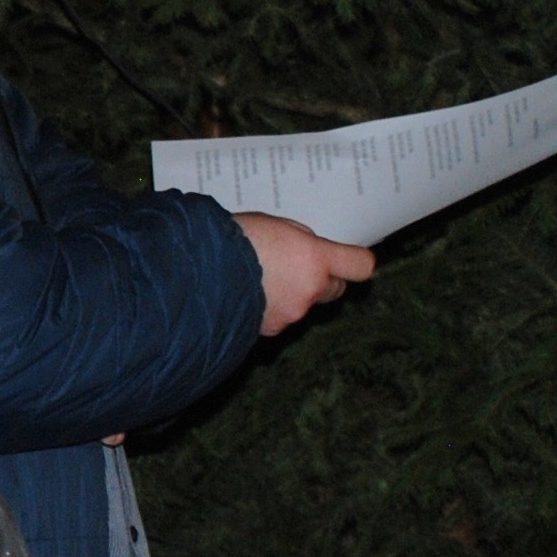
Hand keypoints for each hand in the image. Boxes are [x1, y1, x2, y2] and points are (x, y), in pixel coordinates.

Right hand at [234, 212, 374, 337]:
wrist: (196, 273)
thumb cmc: (234, 240)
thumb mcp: (275, 226)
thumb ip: (301, 241)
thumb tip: (311, 253)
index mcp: (315, 258)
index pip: (360, 266)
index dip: (356, 263)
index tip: (350, 260)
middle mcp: (310, 289)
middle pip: (335, 289)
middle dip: (322, 279)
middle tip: (296, 266)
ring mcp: (292, 313)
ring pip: (304, 304)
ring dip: (291, 294)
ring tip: (260, 278)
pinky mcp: (272, 330)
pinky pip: (281, 317)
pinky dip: (270, 309)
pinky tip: (248, 295)